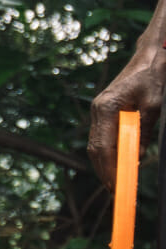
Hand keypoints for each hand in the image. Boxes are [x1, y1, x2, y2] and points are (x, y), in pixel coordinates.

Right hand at [90, 40, 165, 186]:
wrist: (149, 58)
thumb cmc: (152, 79)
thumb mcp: (153, 107)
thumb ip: (143, 132)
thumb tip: (137, 157)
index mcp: (106, 107)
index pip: (103, 145)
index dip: (109, 168)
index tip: (117, 185)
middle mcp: (97, 110)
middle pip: (95, 149)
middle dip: (104, 171)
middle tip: (116, 190)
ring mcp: (98, 111)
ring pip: (96, 145)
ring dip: (105, 164)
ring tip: (116, 182)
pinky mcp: (104, 113)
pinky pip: (102, 138)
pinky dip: (108, 153)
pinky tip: (117, 163)